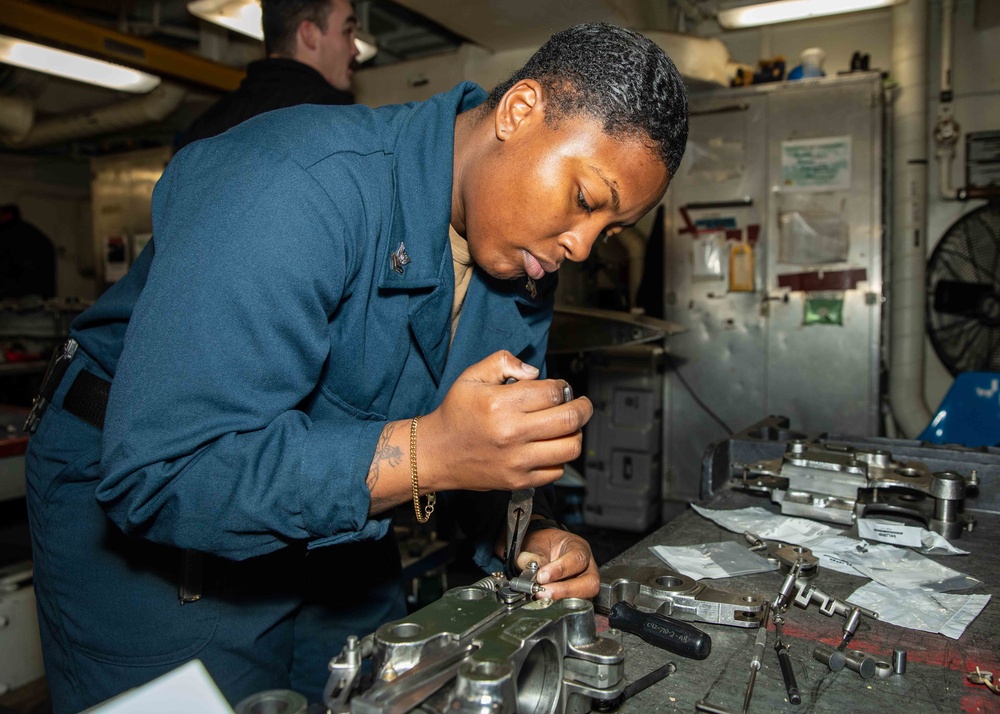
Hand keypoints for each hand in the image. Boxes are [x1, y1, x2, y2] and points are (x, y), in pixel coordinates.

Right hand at [419, 351, 592, 492]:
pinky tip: (549, 446)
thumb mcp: (472, 376)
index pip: (553, 393)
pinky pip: (557, 470)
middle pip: (570, 419)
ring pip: (570, 447)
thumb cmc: (456, 413)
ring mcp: (517, 461)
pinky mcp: (519, 481)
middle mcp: (511, 433)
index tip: (560, 388)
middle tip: (581, 404)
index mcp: (500, 404)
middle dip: (583, 407)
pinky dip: (560, 457)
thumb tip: (535, 372)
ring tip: (567, 426)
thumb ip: (503, 362)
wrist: (436, 453)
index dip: (563, 387)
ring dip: (576, 433)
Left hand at [517, 528, 599, 599]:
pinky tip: (545, 601)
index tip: (541, 576)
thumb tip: (529, 568)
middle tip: (543, 592)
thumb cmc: (546, 545)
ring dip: (562, 599)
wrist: (546, 550)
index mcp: (580, 548)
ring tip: (542, 597)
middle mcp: (588, 567)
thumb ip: (533, 556)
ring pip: (585, 598)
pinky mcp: (579, 598)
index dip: (560, 570)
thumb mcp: (537, 544)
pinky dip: (559, 605)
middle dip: (565, 590)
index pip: (577, 559)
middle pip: (590, 583)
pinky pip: (575, 606)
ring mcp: (586, 584)